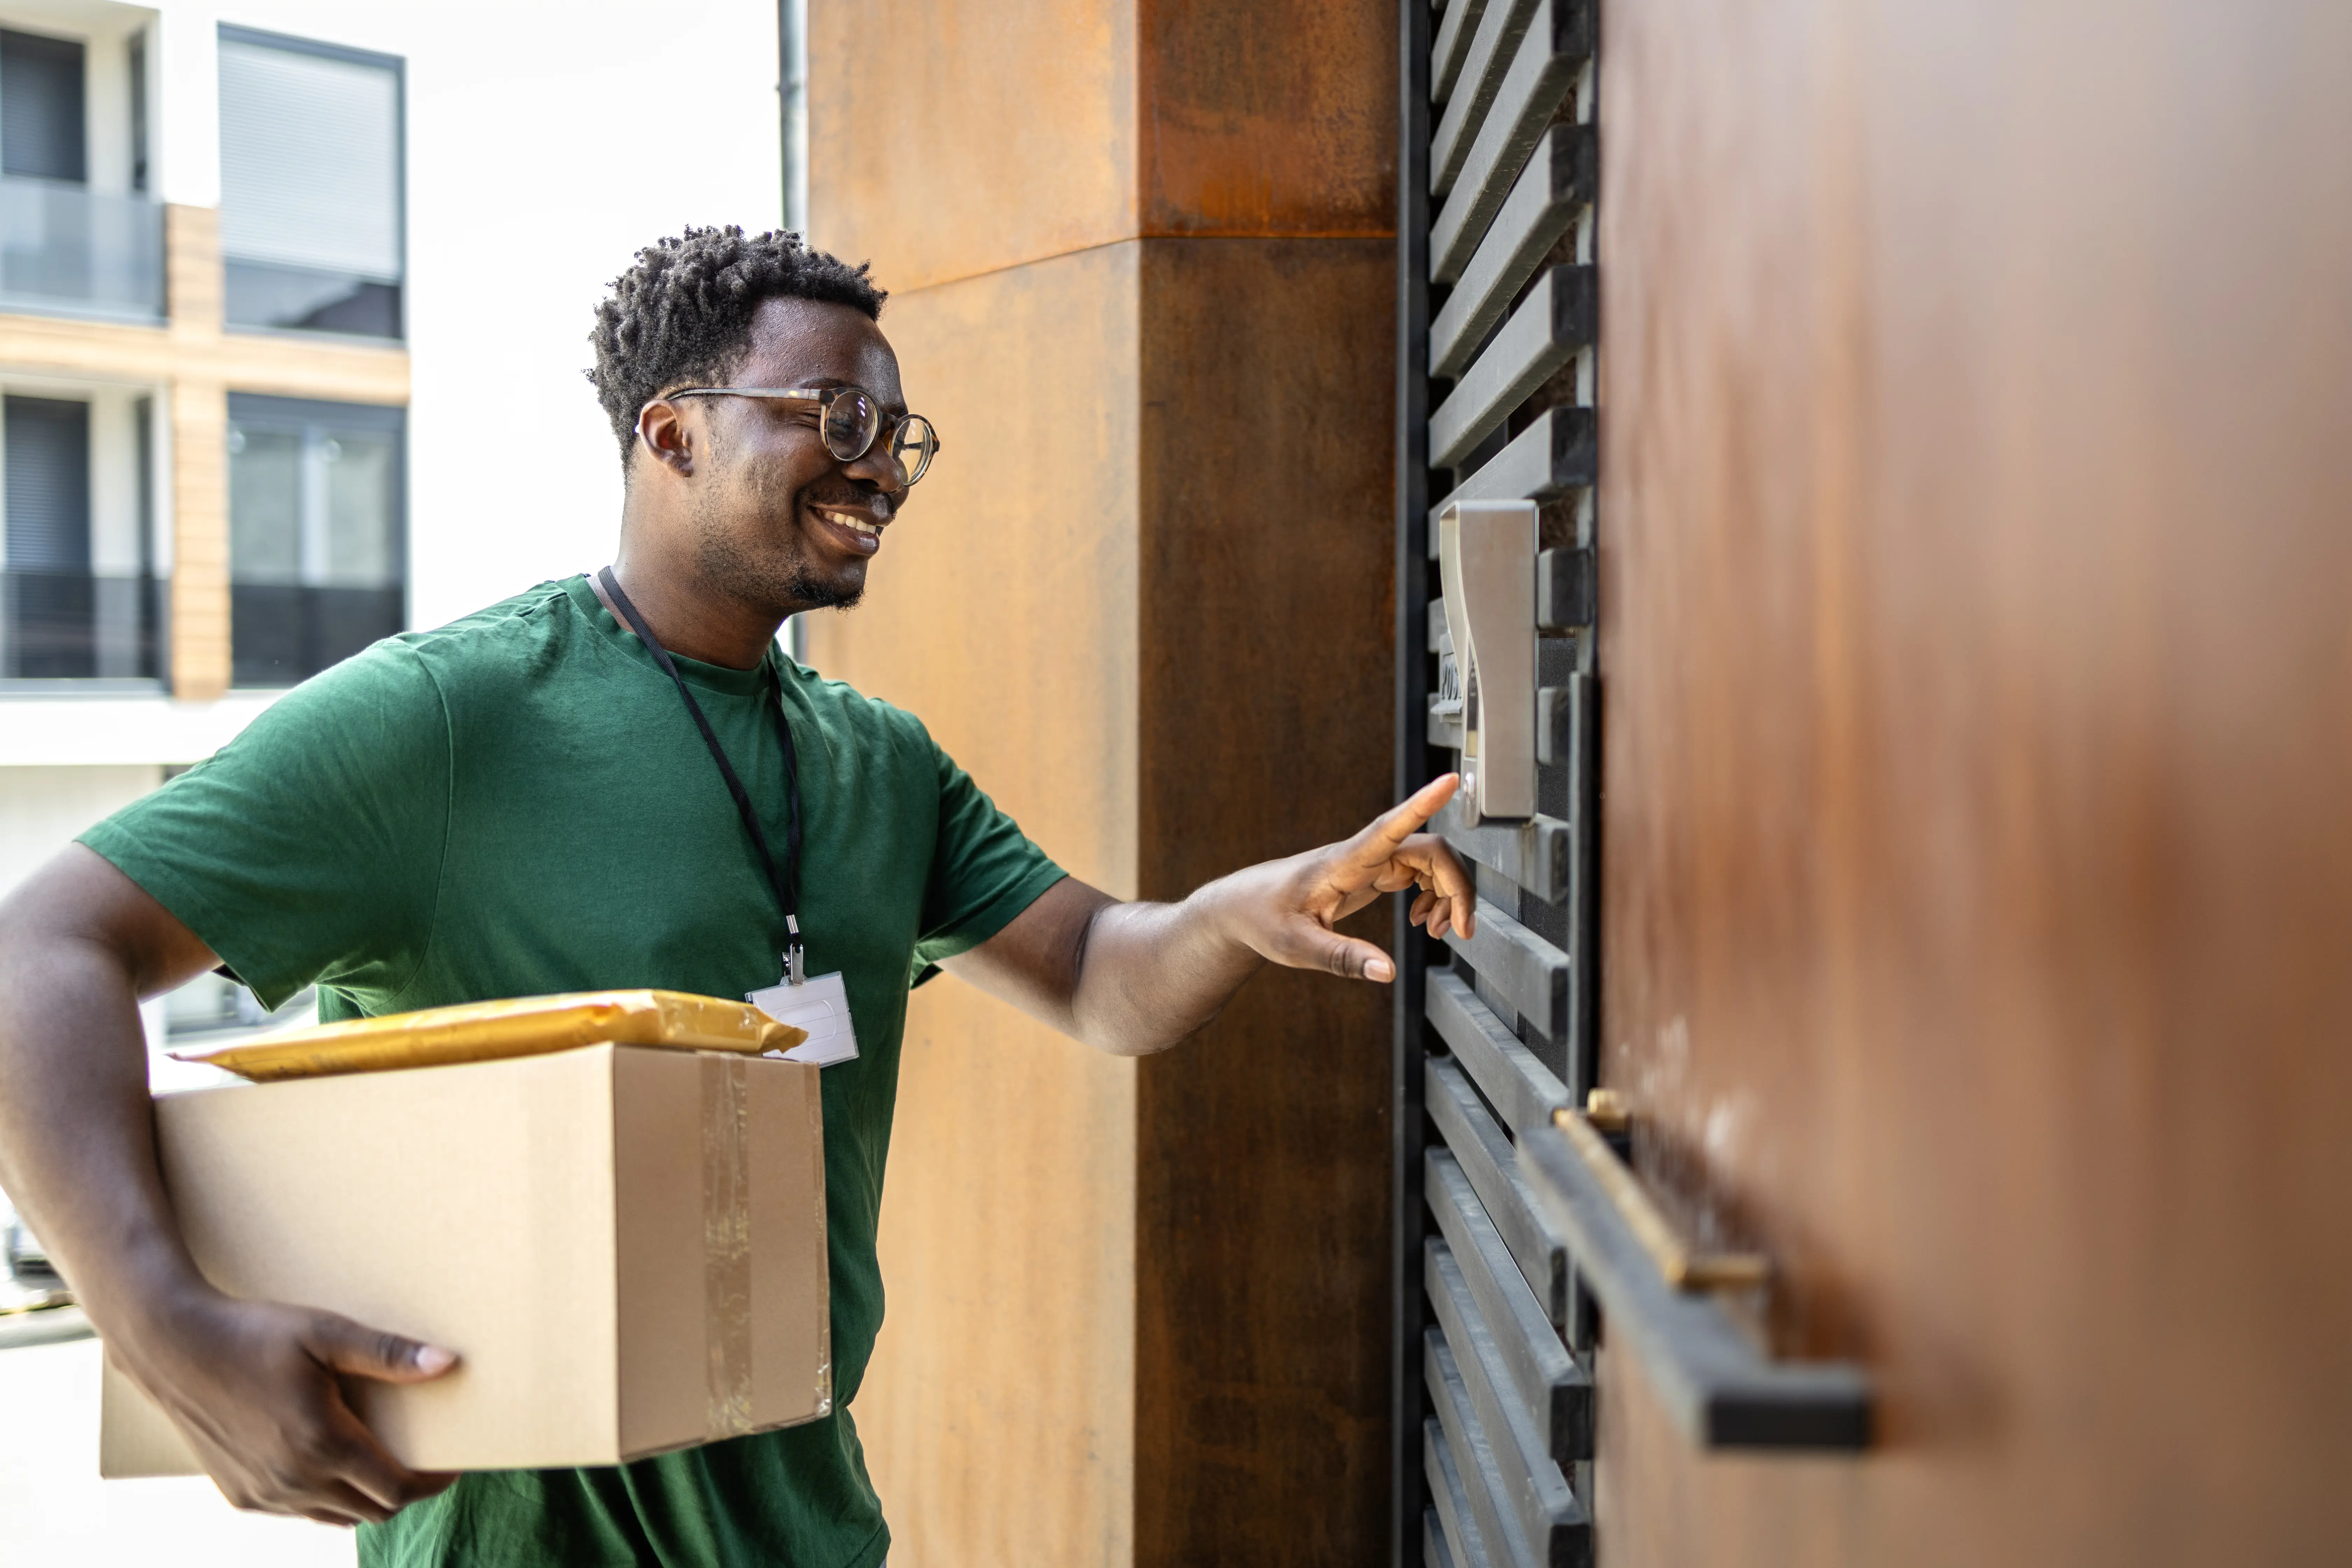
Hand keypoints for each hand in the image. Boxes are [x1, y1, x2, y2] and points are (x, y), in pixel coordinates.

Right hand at [110, 1281, 459, 1525]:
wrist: (174, 1347)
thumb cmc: (254, 1333)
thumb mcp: (326, 1333)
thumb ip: (388, 1353)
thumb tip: (448, 1363)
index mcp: (322, 1444)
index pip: (396, 1489)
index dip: (432, 1482)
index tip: (452, 1464)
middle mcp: (294, 1480)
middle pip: (372, 1509)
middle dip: (404, 1490)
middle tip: (421, 1460)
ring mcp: (264, 1493)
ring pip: (336, 1516)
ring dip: (365, 1497)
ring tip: (380, 1460)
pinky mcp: (239, 1495)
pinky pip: (299, 1510)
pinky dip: (325, 1497)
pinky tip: (329, 1462)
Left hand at [1206, 773, 1475, 981]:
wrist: (1243, 907)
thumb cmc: (1262, 919)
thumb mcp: (1296, 947)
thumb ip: (1342, 958)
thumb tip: (1387, 972)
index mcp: (1343, 863)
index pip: (1390, 826)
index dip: (1422, 804)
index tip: (1449, 781)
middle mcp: (1361, 855)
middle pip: (1430, 851)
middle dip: (1457, 887)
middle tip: (1460, 932)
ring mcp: (1368, 861)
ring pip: (1429, 861)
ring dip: (1447, 894)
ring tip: (1438, 932)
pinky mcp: (1370, 871)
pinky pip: (1418, 872)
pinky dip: (1432, 895)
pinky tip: (1422, 921)